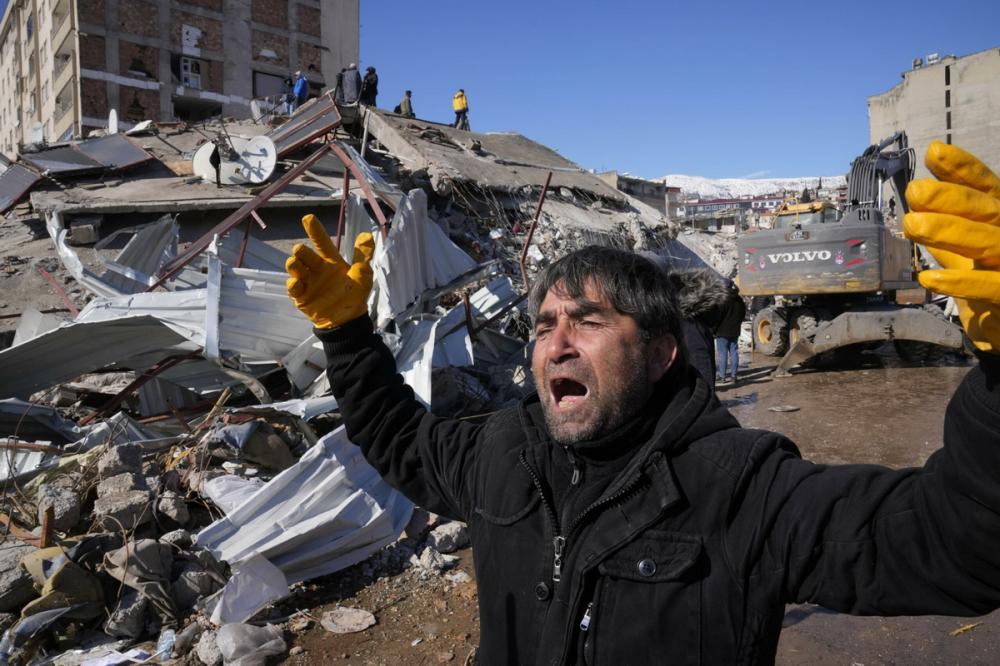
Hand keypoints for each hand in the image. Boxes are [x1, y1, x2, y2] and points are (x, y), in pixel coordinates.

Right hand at [285, 214, 374, 328]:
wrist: (348, 320)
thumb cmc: (355, 295)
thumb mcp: (362, 275)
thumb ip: (362, 256)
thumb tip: (367, 235)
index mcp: (331, 262)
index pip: (321, 243)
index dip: (315, 230)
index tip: (308, 217)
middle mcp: (316, 269)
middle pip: (303, 254)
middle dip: (300, 251)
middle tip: (300, 251)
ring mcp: (307, 282)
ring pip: (294, 267)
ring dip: (293, 264)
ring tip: (295, 263)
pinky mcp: (301, 296)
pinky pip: (293, 287)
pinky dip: (293, 284)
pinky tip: (297, 284)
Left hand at [904, 141, 999, 352]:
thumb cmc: (993, 286)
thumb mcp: (967, 258)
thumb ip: (947, 234)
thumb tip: (917, 207)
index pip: (985, 189)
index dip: (963, 170)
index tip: (934, 152)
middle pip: (986, 210)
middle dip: (951, 198)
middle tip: (915, 191)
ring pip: (987, 242)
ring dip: (949, 232)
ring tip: (913, 225)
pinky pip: (990, 288)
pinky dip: (960, 283)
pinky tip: (928, 279)